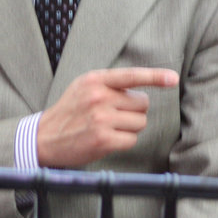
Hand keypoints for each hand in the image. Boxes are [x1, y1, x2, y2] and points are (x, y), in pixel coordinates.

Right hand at [37, 67, 178, 167]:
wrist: (44, 137)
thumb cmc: (69, 111)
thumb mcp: (84, 87)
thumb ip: (109, 84)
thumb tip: (143, 90)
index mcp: (95, 80)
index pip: (131, 75)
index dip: (155, 77)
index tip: (173, 78)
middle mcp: (99, 97)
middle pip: (142, 104)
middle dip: (133, 111)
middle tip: (113, 116)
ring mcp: (101, 118)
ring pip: (140, 122)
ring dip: (130, 127)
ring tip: (108, 127)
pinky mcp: (103, 139)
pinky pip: (132, 139)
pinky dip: (124, 141)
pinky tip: (107, 140)